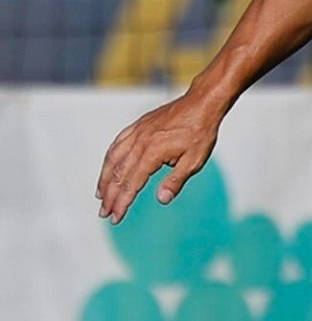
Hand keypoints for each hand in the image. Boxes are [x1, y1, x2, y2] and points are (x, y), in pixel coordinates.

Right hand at [96, 90, 222, 224]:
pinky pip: (117, 143)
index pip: (132, 184)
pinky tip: (108, 168)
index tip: (116, 217)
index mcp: (152, 153)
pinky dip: (109, 158)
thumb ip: (176, 180)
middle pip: (118, 174)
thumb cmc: (200, 132)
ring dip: (104, 178)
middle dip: (110, 195)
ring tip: (100, 195)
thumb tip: (161, 200)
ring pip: (113, 158)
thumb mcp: (194, 160)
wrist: (201, 103)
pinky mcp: (138, 126)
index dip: (122, 202)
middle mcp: (139, 142)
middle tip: (104, 213)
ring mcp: (136, 132)